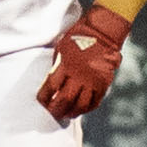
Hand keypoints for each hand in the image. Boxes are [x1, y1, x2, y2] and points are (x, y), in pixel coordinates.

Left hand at [38, 2, 131, 122]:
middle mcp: (80, 74)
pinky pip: (95, 102)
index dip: (44, 97)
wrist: (103, 31)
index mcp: (66, 63)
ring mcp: (93, 79)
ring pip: (81, 104)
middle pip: (65, 99)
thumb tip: (51, 87)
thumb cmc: (78, 36)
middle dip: (56, 109)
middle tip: (52, 112)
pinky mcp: (104, 82)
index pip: (51, 87)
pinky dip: (87, 109)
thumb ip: (57, 67)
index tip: (42, 101)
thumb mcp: (62, 48)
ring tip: (66, 114)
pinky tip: (80, 109)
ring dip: (72, 112)